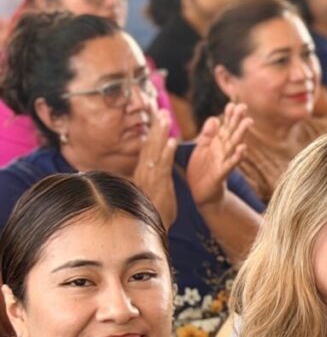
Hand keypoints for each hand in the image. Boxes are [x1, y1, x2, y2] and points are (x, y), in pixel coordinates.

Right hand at [132, 108, 177, 228]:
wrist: (151, 228)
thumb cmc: (153, 210)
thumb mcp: (152, 189)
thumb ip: (152, 175)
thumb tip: (150, 164)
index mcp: (144, 171)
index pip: (147, 146)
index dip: (151, 131)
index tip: (156, 115)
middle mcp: (144, 171)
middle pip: (148, 144)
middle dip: (154, 126)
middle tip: (159, 108)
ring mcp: (150, 177)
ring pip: (154, 151)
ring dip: (159, 133)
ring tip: (165, 118)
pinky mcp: (158, 185)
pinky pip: (162, 166)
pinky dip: (166, 152)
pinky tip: (172, 141)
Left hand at [186, 102, 250, 207]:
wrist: (201, 194)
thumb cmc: (202, 170)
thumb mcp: (201, 149)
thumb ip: (207, 134)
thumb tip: (213, 118)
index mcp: (217, 144)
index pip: (225, 126)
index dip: (228, 116)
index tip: (232, 104)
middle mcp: (223, 151)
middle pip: (232, 133)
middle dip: (237, 120)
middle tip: (244, 107)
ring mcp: (223, 161)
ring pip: (233, 145)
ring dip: (241, 134)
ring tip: (248, 122)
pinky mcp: (221, 174)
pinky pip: (230, 164)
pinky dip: (237, 157)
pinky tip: (243, 149)